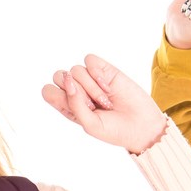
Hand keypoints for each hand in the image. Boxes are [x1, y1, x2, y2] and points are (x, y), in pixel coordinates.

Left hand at [42, 55, 169, 153]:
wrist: (142, 126)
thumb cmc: (114, 130)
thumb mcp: (89, 124)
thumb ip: (74, 103)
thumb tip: (67, 78)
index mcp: (67, 105)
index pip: (48, 91)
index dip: (58, 96)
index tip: (76, 108)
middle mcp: (77, 90)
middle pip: (58, 76)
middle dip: (75, 91)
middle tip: (93, 105)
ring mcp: (91, 79)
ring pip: (75, 69)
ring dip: (91, 87)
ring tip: (106, 101)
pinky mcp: (105, 70)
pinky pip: (90, 60)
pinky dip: (97, 74)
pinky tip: (108, 87)